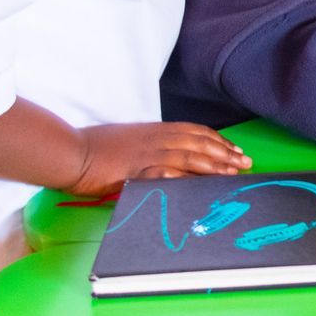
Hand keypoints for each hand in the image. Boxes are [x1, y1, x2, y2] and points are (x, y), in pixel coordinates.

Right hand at [68, 122, 250, 195]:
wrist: (70, 152)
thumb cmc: (97, 149)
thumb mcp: (130, 142)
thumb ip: (152, 149)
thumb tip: (173, 161)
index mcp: (155, 131)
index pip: (195, 132)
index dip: (218, 141)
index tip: (235, 150)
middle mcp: (155, 139)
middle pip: (198, 143)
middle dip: (224, 153)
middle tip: (244, 162)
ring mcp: (146, 154)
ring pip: (187, 155)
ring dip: (212, 164)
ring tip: (232, 173)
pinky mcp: (135, 171)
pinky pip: (164, 172)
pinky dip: (183, 177)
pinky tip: (198, 184)